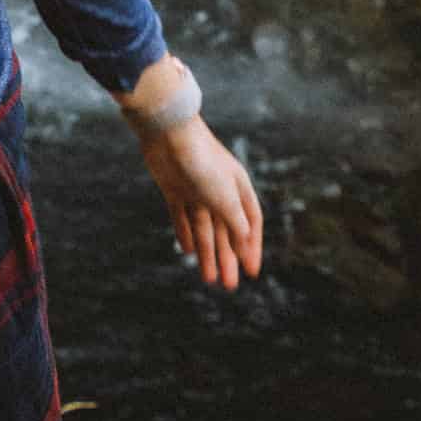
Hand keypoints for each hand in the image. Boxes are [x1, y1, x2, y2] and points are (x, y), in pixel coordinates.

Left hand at [137, 113, 263, 288]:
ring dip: (207, 253)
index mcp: (237, 188)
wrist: (168, 133)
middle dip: (228, 258)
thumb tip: (244, 245)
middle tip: (229, 286)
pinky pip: (182, 216)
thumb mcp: (225, 198)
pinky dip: (185, 233)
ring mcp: (195, 190)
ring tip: (209, 279)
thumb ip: (235, 223)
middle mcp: (218, 190)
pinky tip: (188, 251)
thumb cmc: (203, 162)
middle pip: (225, 231)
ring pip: (204, 228)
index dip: (251, 247)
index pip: (250, 223)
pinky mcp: (174, 188)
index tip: (251, 272)